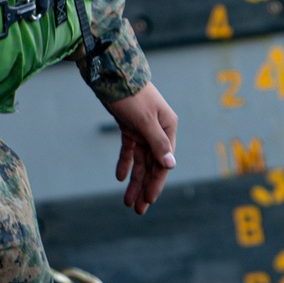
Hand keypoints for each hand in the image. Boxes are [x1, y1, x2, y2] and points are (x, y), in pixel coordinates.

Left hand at [105, 83, 177, 214]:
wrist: (112, 73)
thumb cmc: (132, 95)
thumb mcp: (145, 121)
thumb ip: (157, 144)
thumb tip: (170, 166)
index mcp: (168, 128)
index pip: (163, 162)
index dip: (156, 183)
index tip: (148, 200)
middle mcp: (158, 130)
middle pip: (152, 165)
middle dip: (144, 187)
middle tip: (137, 209)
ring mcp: (144, 129)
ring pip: (140, 160)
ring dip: (135, 180)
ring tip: (127, 200)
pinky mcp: (130, 126)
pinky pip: (129, 149)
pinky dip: (125, 163)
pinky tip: (120, 177)